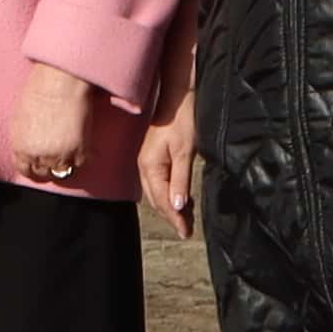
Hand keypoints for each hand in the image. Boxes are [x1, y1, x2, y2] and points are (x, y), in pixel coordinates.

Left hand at [11, 57, 97, 186]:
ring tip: (70, 151)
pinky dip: (83, 156)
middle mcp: (39, 157)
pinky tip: (83, 145)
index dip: (33, 167)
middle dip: (49, 166)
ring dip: (67, 163)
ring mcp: (60, 157)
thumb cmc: (38, 93)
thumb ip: (24, 140)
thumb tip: (29, 149)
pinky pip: (81, 164)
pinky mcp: (80, 153)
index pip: (25, 170)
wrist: (60, 83)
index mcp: (21, 150)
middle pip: (45, 173)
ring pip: (64, 172)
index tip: (39, 164)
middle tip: (57, 156)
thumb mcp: (20, 120)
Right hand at [146, 104, 200, 237]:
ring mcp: (146, 163)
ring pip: (157, 193)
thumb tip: (176, 207)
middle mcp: (144, 168)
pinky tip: (181, 198)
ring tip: (187, 218)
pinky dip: (170, 194)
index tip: (186, 232)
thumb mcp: (185, 153)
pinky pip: (159, 183)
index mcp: (150, 168)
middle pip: (157, 200)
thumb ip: (180, 181)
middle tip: (188, 229)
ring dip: (171, 206)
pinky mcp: (152, 158)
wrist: (176, 99)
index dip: (175, 218)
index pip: (163, 201)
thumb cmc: (182, 122)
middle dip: (172, 216)